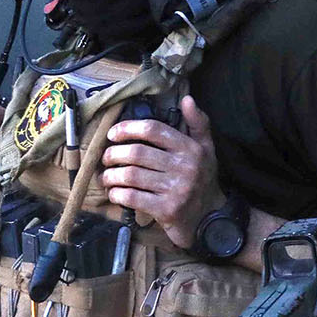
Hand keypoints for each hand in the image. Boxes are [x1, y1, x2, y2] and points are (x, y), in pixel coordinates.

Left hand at [100, 96, 222, 248]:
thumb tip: (187, 98)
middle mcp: (184, 167)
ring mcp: (175, 190)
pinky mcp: (166, 210)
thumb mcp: (206, 149)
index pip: (153, 130)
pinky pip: (132, 197)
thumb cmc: (203, 179)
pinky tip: (114, 193)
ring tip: (106, 176)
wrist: (210, 218)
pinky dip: (117, 194)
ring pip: (131, 175)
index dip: (128, 128)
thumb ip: (198, 123)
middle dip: (113, 154)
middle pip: (137, 153)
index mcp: (191, 149)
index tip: (113, 134)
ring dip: (111, 176)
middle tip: (106, 158)